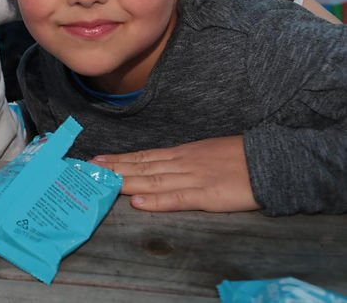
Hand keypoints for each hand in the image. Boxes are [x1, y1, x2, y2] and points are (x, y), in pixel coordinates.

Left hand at [91, 136, 259, 212]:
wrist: (270, 161)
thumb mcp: (205, 153)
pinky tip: (137, 203)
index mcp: (182, 154)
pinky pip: (177, 198)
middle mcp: (181, 163)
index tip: (96, 161)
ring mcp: (193, 178)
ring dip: (124, 182)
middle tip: (85, 171)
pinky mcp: (208, 195)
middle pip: (140, 167)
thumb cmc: (239, 158)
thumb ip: (183, 161)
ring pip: (152, 181)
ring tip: (101, 182)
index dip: (118, 160)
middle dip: (112, 170)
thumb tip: (160, 165)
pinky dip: (156, 201)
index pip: (143, 157)